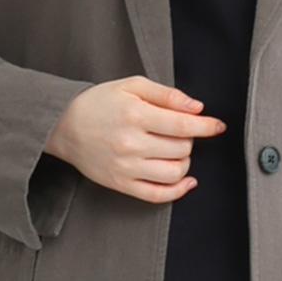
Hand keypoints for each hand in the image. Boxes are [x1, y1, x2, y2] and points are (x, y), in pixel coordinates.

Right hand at [44, 75, 226, 203]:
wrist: (63, 125)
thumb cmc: (99, 102)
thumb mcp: (131, 86)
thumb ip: (167, 94)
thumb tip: (197, 108)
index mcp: (135, 115)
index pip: (183, 124)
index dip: (207, 126)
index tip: (218, 126)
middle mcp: (131, 143)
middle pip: (182, 148)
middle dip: (189, 139)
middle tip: (179, 131)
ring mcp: (126, 167)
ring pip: (175, 172)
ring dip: (185, 162)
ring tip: (176, 150)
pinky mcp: (121, 184)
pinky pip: (157, 195)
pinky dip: (178, 191)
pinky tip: (186, 180)